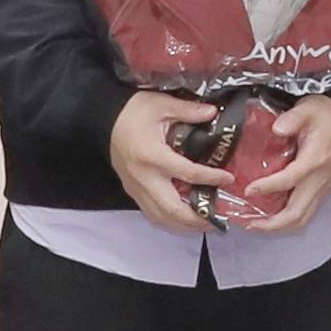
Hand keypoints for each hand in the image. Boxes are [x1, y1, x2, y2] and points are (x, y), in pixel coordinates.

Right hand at [108, 87, 240, 228]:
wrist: (102, 120)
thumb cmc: (131, 112)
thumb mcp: (161, 104)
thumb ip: (188, 111)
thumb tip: (212, 113)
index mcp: (152, 156)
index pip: (187, 173)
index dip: (210, 178)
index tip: (228, 178)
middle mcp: (144, 178)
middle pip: (172, 209)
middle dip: (196, 219)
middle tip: (217, 220)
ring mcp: (136, 188)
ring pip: (161, 218)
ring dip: (184, 226)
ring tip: (204, 225)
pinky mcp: (133, 192)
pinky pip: (152, 214)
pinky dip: (170, 222)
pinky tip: (183, 220)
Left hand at [223, 97, 330, 234]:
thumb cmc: (323, 116)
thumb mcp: (308, 108)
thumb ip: (293, 117)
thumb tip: (276, 128)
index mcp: (315, 159)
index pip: (291, 179)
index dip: (269, 187)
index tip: (248, 189)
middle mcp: (319, 179)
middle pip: (298, 212)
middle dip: (272, 223)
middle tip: (248, 222)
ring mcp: (321, 188)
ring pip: (302, 219)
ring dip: (278, 227)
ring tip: (254, 225)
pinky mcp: (319, 192)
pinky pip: (304, 215)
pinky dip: (286, 222)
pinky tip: (269, 219)